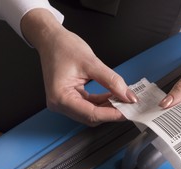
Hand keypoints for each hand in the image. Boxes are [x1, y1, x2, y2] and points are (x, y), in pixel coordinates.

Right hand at [21, 9, 136, 125]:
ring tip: (123, 100)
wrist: (51, 39)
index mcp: (60, 97)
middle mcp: (60, 104)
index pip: (91, 114)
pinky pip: (89, 106)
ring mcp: (64, 103)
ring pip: (92, 114)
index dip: (112, 114)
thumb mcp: (91, 62)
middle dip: (111, 112)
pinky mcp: (69, 99)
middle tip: (129, 105)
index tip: (128, 111)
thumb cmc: (63, 47)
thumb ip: (112, 81)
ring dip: (108, 108)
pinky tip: (113, 96)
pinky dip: (102, 103)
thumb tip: (128, 96)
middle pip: (91, 117)